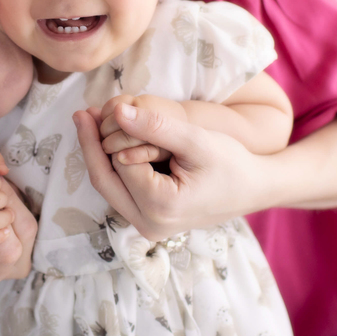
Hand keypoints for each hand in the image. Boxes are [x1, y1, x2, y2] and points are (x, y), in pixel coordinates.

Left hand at [73, 103, 268, 241]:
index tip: (97, 107)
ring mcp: (149, 228)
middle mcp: (149, 225)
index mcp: (160, 207)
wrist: (256, 188)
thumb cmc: (233, 163)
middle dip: (90, 145)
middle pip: (105, 181)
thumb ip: (156, 126)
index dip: (106, 134)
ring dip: (99, 155)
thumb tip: (118, 111)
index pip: (118, 164)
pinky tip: (110, 141)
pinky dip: (114, 166)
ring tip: (90, 122)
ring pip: (111, 188)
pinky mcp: (150, 222)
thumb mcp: (197, 140)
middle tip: (80, 113)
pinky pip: (122, 192)